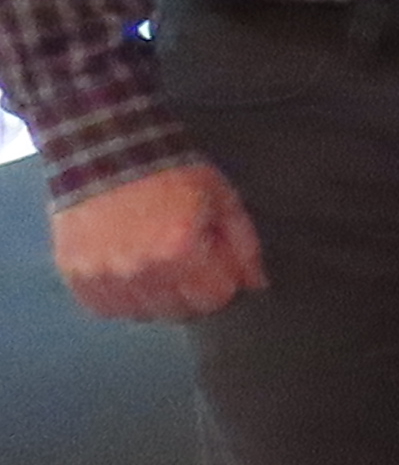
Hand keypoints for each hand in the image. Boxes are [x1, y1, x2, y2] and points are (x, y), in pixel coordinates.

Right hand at [50, 162, 265, 324]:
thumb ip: (244, 245)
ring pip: (142, 314)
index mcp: (181, 251)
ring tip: (153, 264)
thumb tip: (256, 285)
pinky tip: (127, 270)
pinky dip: (120, 297)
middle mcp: (141, 270)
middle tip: (184, 261)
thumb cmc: (171, 172)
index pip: (213, 300)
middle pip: (178, 312)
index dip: (220, 282)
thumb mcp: (222, 198)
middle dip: (190, 291)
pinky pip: (105, 308)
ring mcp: (104, 275)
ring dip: (154, 297)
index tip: (214, 263)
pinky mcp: (75, 274)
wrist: (106, 150)